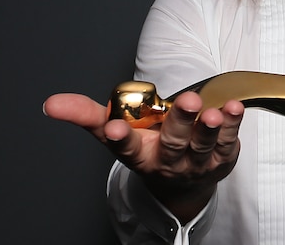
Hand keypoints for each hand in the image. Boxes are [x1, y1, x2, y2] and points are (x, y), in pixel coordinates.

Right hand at [43, 90, 243, 221]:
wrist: (183, 182)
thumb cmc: (146, 148)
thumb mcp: (115, 132)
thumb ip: (86, 115)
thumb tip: (52, 104)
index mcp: (139, 154)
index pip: (126, 147)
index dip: (120, 137)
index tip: (113, 128)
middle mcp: (168, 161)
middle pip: (173, 143)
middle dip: (180, 123)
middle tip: (186, 102)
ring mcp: (197, 163)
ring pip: (203, 144)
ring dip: (209, 127)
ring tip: (213, 110)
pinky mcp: (222, 159)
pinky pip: (228, 141)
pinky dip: (233, 125)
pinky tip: (233, 107)